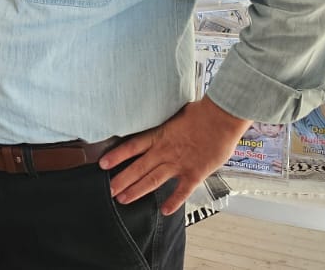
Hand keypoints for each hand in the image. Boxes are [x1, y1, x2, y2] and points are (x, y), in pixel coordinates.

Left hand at [98, 97, 249, 214]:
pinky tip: (164, 211)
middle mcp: (165, 152)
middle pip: (137, 168)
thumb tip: (154, 120)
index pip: (131, 147)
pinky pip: (182, 191)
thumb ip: (163, 124)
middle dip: (121, 180)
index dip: (116, 156)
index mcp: (159, 136)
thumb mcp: (174, 114)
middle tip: (108, 190)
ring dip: (137, 191)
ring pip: (153, 180)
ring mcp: (179, 164)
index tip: (102, 164)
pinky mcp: (194, 173)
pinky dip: (174, 202)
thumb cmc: (201, 113)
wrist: (222, 118)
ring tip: (123, 199)